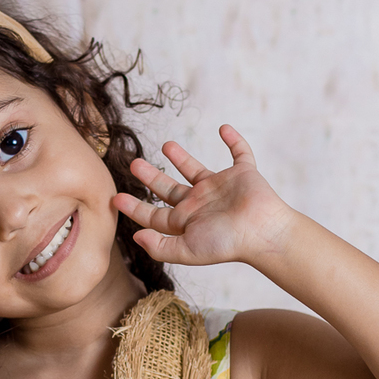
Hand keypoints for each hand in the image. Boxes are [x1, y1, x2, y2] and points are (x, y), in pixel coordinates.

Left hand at [114, 128, 293, 267]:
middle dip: (151, 177)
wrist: (262, 232)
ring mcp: (221, 187)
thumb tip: (137, 237)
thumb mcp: (187, 250)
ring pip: (196, 169)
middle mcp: (201, 203)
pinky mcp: (243, 173)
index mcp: (187, 221)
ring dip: (182, 158)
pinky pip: (239, 153)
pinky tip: (223, 128)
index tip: (115, 198)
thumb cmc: (226, 243)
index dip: (135, 208)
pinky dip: (233, 140)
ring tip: (167, 145)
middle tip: (134, 163)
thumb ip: (161, 247)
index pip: (155, 214)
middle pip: (169, 188)